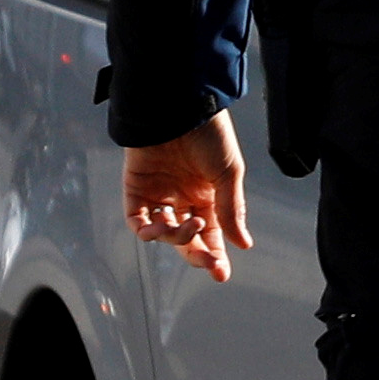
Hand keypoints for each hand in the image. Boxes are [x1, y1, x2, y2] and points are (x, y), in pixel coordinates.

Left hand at [124, 116, 249, 280]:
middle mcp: (183, 196)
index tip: (221, 273)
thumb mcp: (228, 173)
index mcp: (209, 193)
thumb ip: (231, 209)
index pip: (212, 232)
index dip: (216, 253)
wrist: (179, 105)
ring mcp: (159, 192)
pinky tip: (158, 230)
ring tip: (184, 227)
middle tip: (208, 263)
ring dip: (174, 237)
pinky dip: (146, 229)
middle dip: (197, 253)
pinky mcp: (136, 187)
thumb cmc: (209, 134)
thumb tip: (242, 244)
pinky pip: (137, 219)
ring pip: (163, 231)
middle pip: (187, 237)